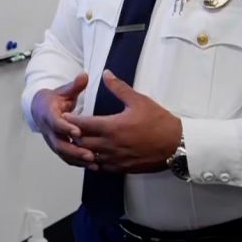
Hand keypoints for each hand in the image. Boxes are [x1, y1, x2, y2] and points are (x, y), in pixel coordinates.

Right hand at [31, 73, 97, 169]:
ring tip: (94, 163)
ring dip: (78, 160)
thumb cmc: (55, 99)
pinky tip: (93, 166)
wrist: (39, 109)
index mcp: (49, 114)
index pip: (56, 123)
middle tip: (90, 154)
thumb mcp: (63, 91)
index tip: (78, 132)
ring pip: (63, 154)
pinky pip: (67, 158)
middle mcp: (49, 130)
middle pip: (59, 144)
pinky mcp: (58, 148)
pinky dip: (78, 163)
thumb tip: (84, 75)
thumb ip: (74, 86)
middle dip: (74, 150)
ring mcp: (52, 141)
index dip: (66, 128)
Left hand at [64, 70, 181, 173]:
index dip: (71, 120)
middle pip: (81, 142)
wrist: (176, 145)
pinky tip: (94, 154)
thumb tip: (105, 73)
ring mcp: (115, 159)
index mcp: (111, 127)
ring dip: (83, 149)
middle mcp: (109, 145)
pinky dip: (94, 160)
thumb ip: (118, 88)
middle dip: (74, 134)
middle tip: (69, 128)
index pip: (82, 124)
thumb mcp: (138, 100)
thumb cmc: (158, 121)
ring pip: (89, 156)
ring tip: (79, 141)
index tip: (65, 115)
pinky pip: (101, 167)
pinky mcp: (122, 168)